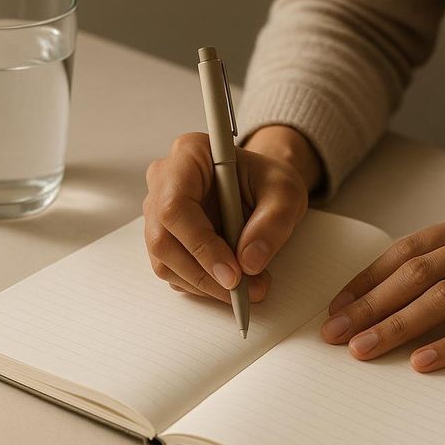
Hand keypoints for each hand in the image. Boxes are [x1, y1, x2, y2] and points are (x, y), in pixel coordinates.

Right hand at [143, 126, 321, 302]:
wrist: (263, 187)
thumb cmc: (269, 181)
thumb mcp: (286, 193)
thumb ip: (273, 223)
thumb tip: (249, 263)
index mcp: (189, 154)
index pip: (175, 206)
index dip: (201, 245)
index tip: (233, 274)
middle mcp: (164, 180)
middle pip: (163, 239)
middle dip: (204, 274)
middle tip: (243, 291)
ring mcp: (158, 210)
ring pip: (165, 261)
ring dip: (204, 285)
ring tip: (247, 289)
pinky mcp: (165, 237)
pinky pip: (173, 270)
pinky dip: (202, 285)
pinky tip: (231, 283)